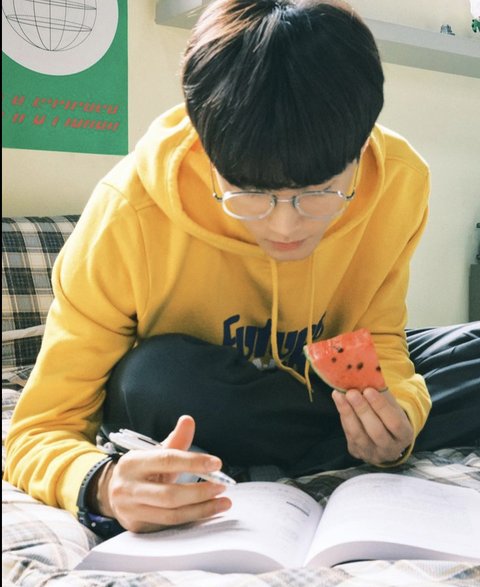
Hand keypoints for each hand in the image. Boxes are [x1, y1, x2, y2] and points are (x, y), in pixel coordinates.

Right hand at [94, 415, 231, 532]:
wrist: (113, 492)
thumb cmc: (141, 470)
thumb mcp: (154, 453)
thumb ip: (175, 440)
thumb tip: (188, 420)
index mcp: (133, 463)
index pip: (167, 460)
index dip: (193, 462)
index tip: (216, 464)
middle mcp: (129, 487)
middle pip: (170, 494)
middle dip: (200, 492)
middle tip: (221, 487)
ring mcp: (131, 510)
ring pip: (171, 514)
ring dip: (201, 509)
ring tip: (222, 502)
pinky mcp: (137, 527)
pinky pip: (169, 526)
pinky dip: (191, 519)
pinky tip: (206, 512)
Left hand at [332, 387, 413, 464]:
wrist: (383, 437)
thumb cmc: (387, 415)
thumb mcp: (391, 405)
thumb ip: (382, 394)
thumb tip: (367, 374)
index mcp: (404, 435)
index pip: (394, 423)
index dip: (381, 406)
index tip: (368, 390)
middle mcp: (390, 449)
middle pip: (376, 431)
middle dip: (362, 410)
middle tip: (351, 392)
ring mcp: (373, 454)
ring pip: (359, 436)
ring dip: (348, 413)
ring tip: (340, 395)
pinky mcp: (357, 453)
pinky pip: (349, 436)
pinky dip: (343, 417)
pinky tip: (339, 401)